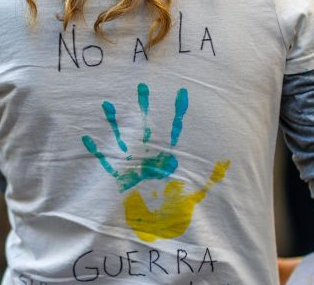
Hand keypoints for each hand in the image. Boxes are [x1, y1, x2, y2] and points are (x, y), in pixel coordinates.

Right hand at [82, 83, 230, 241]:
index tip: (180, 91)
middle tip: (141, 84)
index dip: (177, 112)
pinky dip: (95, 149)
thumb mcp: (197, 195)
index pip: (174, 130)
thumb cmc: (177, 212)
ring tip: (106, 102)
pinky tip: (86, 135)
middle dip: (143, 106)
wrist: (156, 230)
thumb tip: (227, 161)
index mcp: (167, 158)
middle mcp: (148, 157)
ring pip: (121, 137)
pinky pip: (104, 161)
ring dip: (113, 121)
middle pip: (146, 126)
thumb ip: (211, 178)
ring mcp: (131, 165)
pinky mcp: (116, 177)